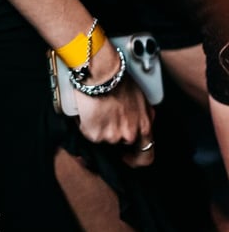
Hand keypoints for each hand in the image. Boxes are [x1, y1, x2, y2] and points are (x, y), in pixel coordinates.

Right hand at [73, 44, 155, 167]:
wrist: (101, 72)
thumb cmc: (119, 79)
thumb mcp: (141, 99)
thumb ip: (142, 116)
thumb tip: (136, 122)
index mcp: (144, 126)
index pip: (146, 156)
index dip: (136, 159)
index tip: (128, 156)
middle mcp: (129, 134)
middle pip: (121, 142)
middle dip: (113, 132)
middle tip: (106, 117)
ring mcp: (112, 136)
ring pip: (103, 137)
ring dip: (99, 126)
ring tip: (97, 107)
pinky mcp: (94, 134)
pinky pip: (88, 132)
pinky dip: (86, 123)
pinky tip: (88, 109)